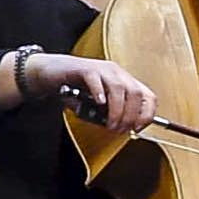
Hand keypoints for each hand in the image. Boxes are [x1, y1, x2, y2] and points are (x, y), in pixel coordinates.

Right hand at [28, 49, 155, 131]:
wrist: (50, 73)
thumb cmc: (74, 89)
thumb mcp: (96, 105)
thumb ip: (108, 114)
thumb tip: (118, 127)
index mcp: (123, 81)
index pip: (147, 96)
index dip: (147, 114)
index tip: (138, 128)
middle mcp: (116, 73)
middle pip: (135, 93)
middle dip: (130, 116)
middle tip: (119, 129)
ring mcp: (101, 69)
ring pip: (119, 88)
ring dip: (117, 110)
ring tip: (110, 124)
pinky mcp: (84, 69)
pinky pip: (96, 79)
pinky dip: (99, 93)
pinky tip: (98, 104)